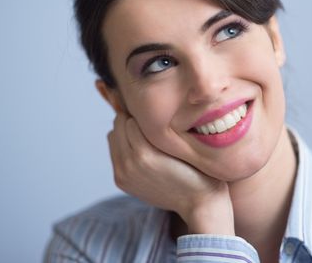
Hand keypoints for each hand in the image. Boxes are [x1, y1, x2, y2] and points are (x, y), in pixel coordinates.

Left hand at [108, 112, 234, 234]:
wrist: (198, 201)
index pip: (130, 118)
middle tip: (148, 124)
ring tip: (144, 137)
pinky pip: (114, 153)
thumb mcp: (180, 144)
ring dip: (125, 133)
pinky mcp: (121, 182)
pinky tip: (141, 151)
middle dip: (131, 121)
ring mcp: (123, 174)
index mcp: (145, 153)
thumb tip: (140, 110)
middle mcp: (130, 164)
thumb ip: (158, 129)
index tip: (154, 115)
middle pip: (117, 125)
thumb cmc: (197, 167)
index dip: (143, 114)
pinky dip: (124, 147)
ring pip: (113, 137)